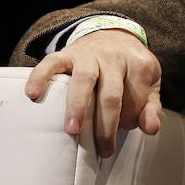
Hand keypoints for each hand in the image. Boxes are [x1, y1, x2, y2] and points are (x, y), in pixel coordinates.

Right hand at [24, 28, 162, 157]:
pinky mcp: (66, 53)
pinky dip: (40, 77)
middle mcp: (115, 57)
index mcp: (139, 64)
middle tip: (103, 150)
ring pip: (84, 79)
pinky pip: (51, 62)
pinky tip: (33, 95)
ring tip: (72, 130)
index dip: (130, 119)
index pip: (135, 100)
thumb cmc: (131, 66)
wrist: (113, 34)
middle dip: (106, 125)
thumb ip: (151, 106)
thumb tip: (151, 129)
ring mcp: (89, 54)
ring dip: (78, 106)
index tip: (124, 127)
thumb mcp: (149, 82)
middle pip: (111, 94)